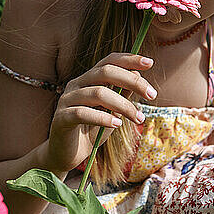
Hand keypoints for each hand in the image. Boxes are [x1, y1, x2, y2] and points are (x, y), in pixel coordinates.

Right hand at [43, 53, 156, 173]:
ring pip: (98, 93)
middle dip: (132, 81)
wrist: (68, 155)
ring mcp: (66, 100)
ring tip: (139, 118)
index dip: (129, 59)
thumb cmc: (91, 131)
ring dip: (124, 105)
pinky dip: (103, 118)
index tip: (150, 62)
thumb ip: (122, 94)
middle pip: (105, 72)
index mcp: (88, 79)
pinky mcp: (61, 118)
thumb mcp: (112, 112)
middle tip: (152, 95)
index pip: (108, 61)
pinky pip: (83, 113)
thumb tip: (138, 75)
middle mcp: (76, 84)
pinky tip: (117, 125)